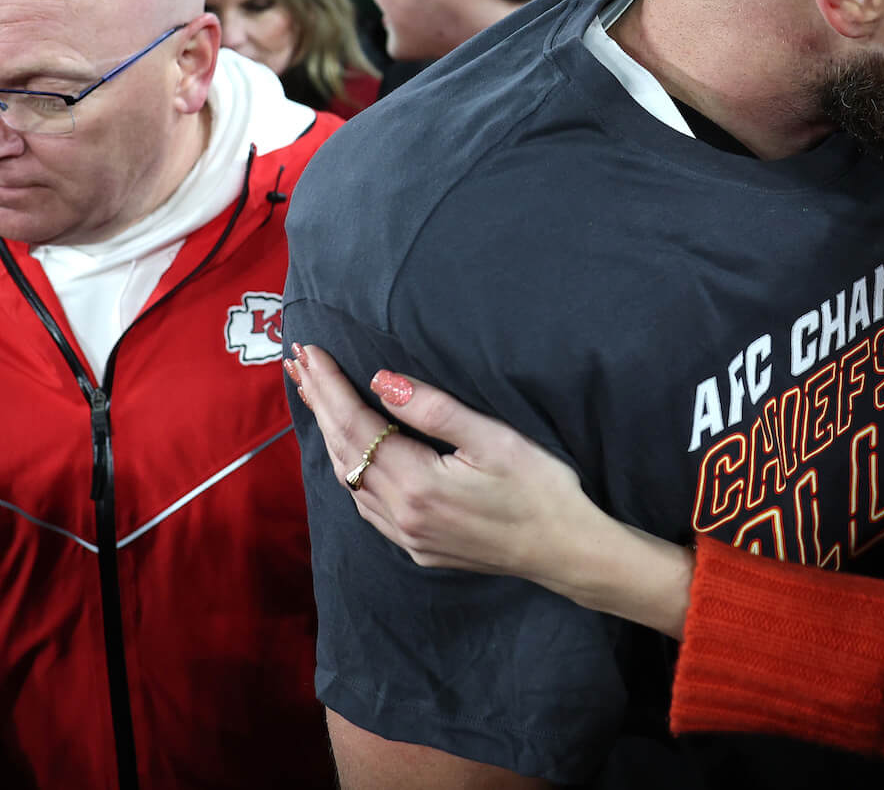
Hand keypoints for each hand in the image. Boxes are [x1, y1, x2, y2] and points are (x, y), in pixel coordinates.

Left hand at [288, 344, 695, 636]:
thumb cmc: (541, 489)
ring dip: (330, 435)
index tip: (310, 352)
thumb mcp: (495, 439)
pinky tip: (349, 451)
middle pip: (345, 450)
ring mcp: (406, 536)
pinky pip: (366, 504)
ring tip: (316, 398)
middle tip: (297, 364)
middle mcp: (401, 514)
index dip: (331, 387)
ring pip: (350, 479)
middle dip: (320, 404)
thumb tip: (381, 382)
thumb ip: (435, 410)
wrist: (566, 551)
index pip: (358, 425)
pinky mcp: (417, 547)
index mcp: (418, 483)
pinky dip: (350, 469)